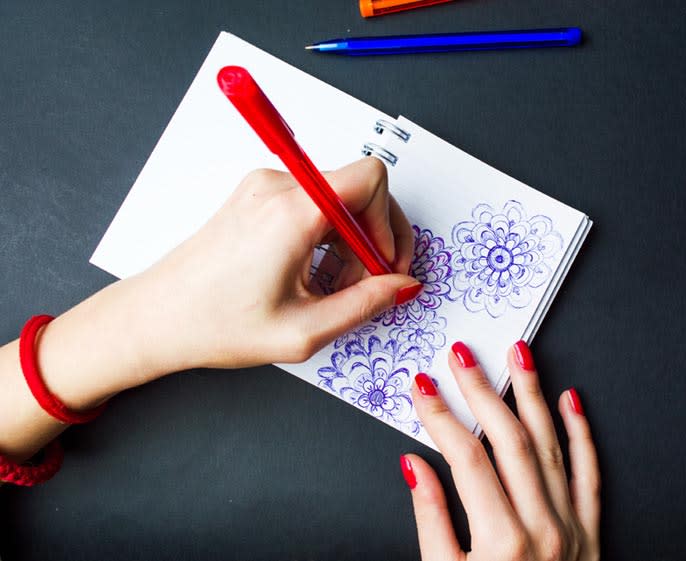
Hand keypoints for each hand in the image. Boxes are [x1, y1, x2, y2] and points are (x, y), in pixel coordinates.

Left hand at [140, 156, 418, 371]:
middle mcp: (276, 187)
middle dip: (372, 239)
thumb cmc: (214, 324)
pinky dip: (325, 237)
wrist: (156, 317)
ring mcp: (263, 188)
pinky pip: (311, 205)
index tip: (384, 263)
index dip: (389, 223)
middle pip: (357, 190)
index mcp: (291, 213)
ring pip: (336, 200)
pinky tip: (314, 275)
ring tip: (333, 288)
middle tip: (370, 283)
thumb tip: (401, 286)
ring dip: (348, 242)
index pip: (370, 180)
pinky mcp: (256, 197)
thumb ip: (365, 305)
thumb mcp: (303, 330)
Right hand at [401, 341, 599, 560]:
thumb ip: (430, 520)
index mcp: (500, 542)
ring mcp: (572, 527)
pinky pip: (590, 473)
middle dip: (480, 391)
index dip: (440, 417)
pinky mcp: (591, 532)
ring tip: (518, 355)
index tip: (423, 387)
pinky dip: (581, 434)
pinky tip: (570, 400)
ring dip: (531, 393)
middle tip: (462, 355)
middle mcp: (542, 527)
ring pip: (549, 444)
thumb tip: (414, 466)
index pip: (465, 458)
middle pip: (507, 439)